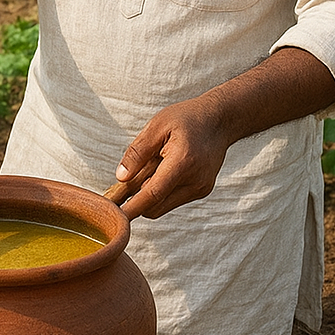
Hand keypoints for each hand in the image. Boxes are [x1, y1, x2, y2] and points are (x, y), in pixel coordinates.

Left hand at [113, 96, 232, 219]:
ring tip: (147, 168)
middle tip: (118, 187)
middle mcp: (195, 181)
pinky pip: (173, 199)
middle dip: (135, 201)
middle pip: (156, 206)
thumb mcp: (157, 126)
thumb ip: (137, 153)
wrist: (220, 120)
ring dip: (148, 195)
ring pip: (163, 205)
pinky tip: (160, 170)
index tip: (114, 217)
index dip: (131, 207)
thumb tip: (120, 178)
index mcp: (183, 162)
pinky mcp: (201, 191)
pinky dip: (161, 191)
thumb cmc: (187, 118)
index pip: (153, 194)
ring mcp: (200, 188)